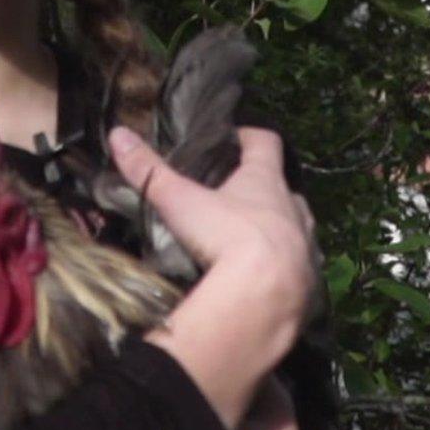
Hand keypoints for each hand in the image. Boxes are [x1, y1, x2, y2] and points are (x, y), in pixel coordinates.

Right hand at [106, 124, 312, 304]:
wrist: (267, 295)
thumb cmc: (227, 236)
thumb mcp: (181, 202)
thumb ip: (149, 171)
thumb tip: (118, 134)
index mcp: (266, 181)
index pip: (266, 142)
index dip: (252, 136)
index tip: (237, 137)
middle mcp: (293, 207)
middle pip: (284, 188)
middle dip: (266, 189)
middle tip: (239, 196)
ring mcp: (307, 244)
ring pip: (297, 227)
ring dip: (281, 228)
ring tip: (254, 239)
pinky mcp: (311, 280)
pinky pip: (303, 267)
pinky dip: (289, 267)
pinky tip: (270, 279)